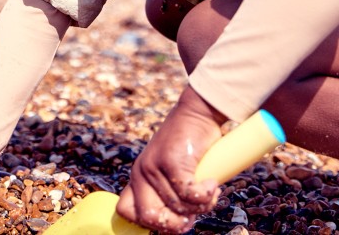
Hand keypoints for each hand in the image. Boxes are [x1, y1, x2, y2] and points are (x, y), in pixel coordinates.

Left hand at [117, 87, 225, 232]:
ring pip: (178, 208)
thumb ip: (168, 194)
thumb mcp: (172, 173)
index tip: (174, 218)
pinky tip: (211, 183)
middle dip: (176, 224)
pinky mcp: (170, 162)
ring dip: (201, 205)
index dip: (151, 223)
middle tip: (194, 214)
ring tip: (209, 190)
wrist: (197, 114)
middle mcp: (140, 173)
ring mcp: (153, 167)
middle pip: (149, 218)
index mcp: (138, 177)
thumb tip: (179, 224)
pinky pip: (190, 195)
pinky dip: (206, 194)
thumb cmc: (189, 147)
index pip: (126, 211)